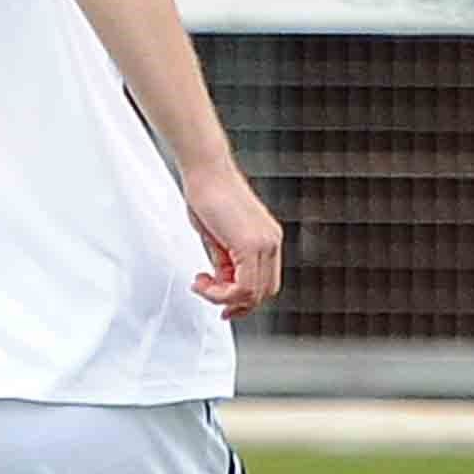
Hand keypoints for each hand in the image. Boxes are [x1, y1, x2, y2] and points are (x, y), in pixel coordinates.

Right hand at [183, 162, 282, 319]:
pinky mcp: (251, 245)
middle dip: (235, 303)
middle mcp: (272, 242)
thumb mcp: (219, 237)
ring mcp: (265, 244)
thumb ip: (226, 260)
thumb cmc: (208, 194)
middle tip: (210, 295)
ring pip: (253, 294)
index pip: (266, 282)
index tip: (223, 302)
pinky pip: (243, 287)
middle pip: (264, 292)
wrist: (207, 170)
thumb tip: (223, 280)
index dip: (244, 298)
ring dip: (222, 297)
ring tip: (201, 283)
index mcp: (268, 239)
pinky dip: (219, 292)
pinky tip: (202, 280)